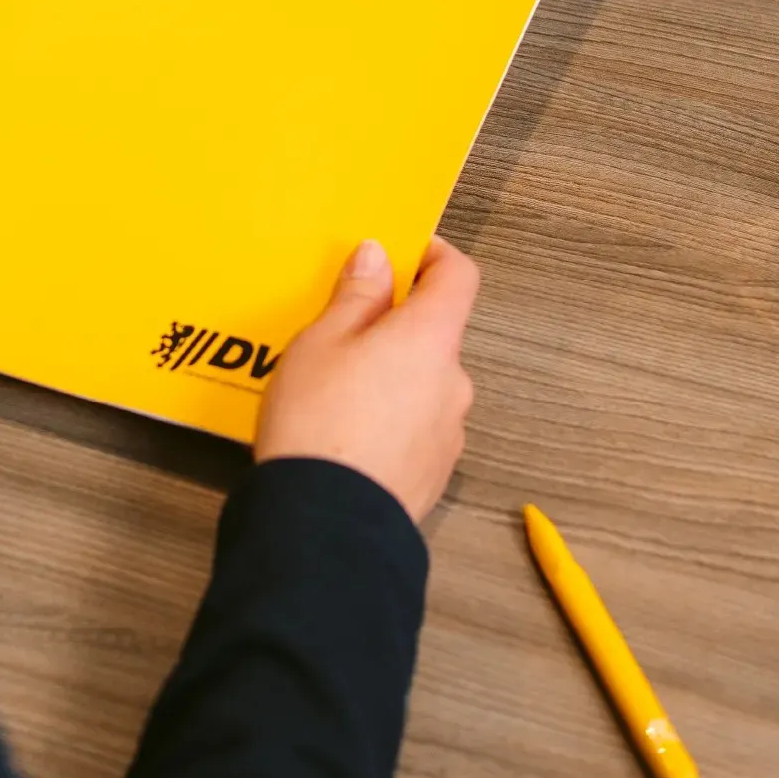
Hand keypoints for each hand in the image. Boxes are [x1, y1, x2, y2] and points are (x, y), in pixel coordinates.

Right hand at [254, 236, 478, 522]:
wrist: (325, 526)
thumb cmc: (319, 426)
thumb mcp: (322, 341)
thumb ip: (357, 295)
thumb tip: (378, 259)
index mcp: (431, 339)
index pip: (459, 276)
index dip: (434, 255)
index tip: (402, 251)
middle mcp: (453, 382)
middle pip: (437, 333)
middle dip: (397, 325)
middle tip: (345, 326)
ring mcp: (448, 432)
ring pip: (425, 383)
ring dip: (393, 375)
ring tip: (335, 388)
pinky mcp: (432, 473)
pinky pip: (416, 426)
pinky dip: (390, 418)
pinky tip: (346, 430)